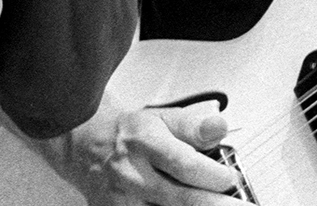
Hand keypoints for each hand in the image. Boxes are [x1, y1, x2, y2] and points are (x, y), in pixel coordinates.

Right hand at [60, 103, 238, 205]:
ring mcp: (123, 202)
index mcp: (144, 143)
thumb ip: (192, 126)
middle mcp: (132, 175)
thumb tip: (219, 126)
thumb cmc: (128, 135)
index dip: (213, 175)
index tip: (232, 178)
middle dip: (216, 205)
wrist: (84, 147)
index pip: (184, 164)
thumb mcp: (160, 119)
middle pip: (182, 199)